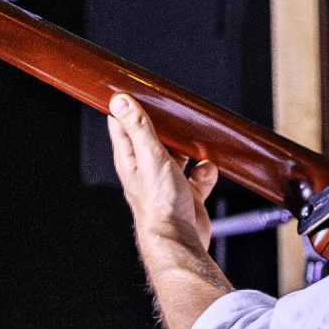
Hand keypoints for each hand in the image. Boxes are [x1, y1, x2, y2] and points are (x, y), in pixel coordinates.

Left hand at [106, 94, 220, 245]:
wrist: (180, 239)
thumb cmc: (159, 203)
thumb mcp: (150, 156)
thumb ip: (138, 128)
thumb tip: (121, 101)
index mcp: (130, 158)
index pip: (121, 124)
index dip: (127, 105)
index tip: (136, 89)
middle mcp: (146, 168)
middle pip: (153, 135)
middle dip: (165, 123)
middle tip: (175, 110)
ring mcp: (166, 180)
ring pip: (178, 153)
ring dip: (189, 147)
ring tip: (196, 138)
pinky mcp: (187, 192)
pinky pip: (199, 174)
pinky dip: (206, 170)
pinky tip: (206, 171)